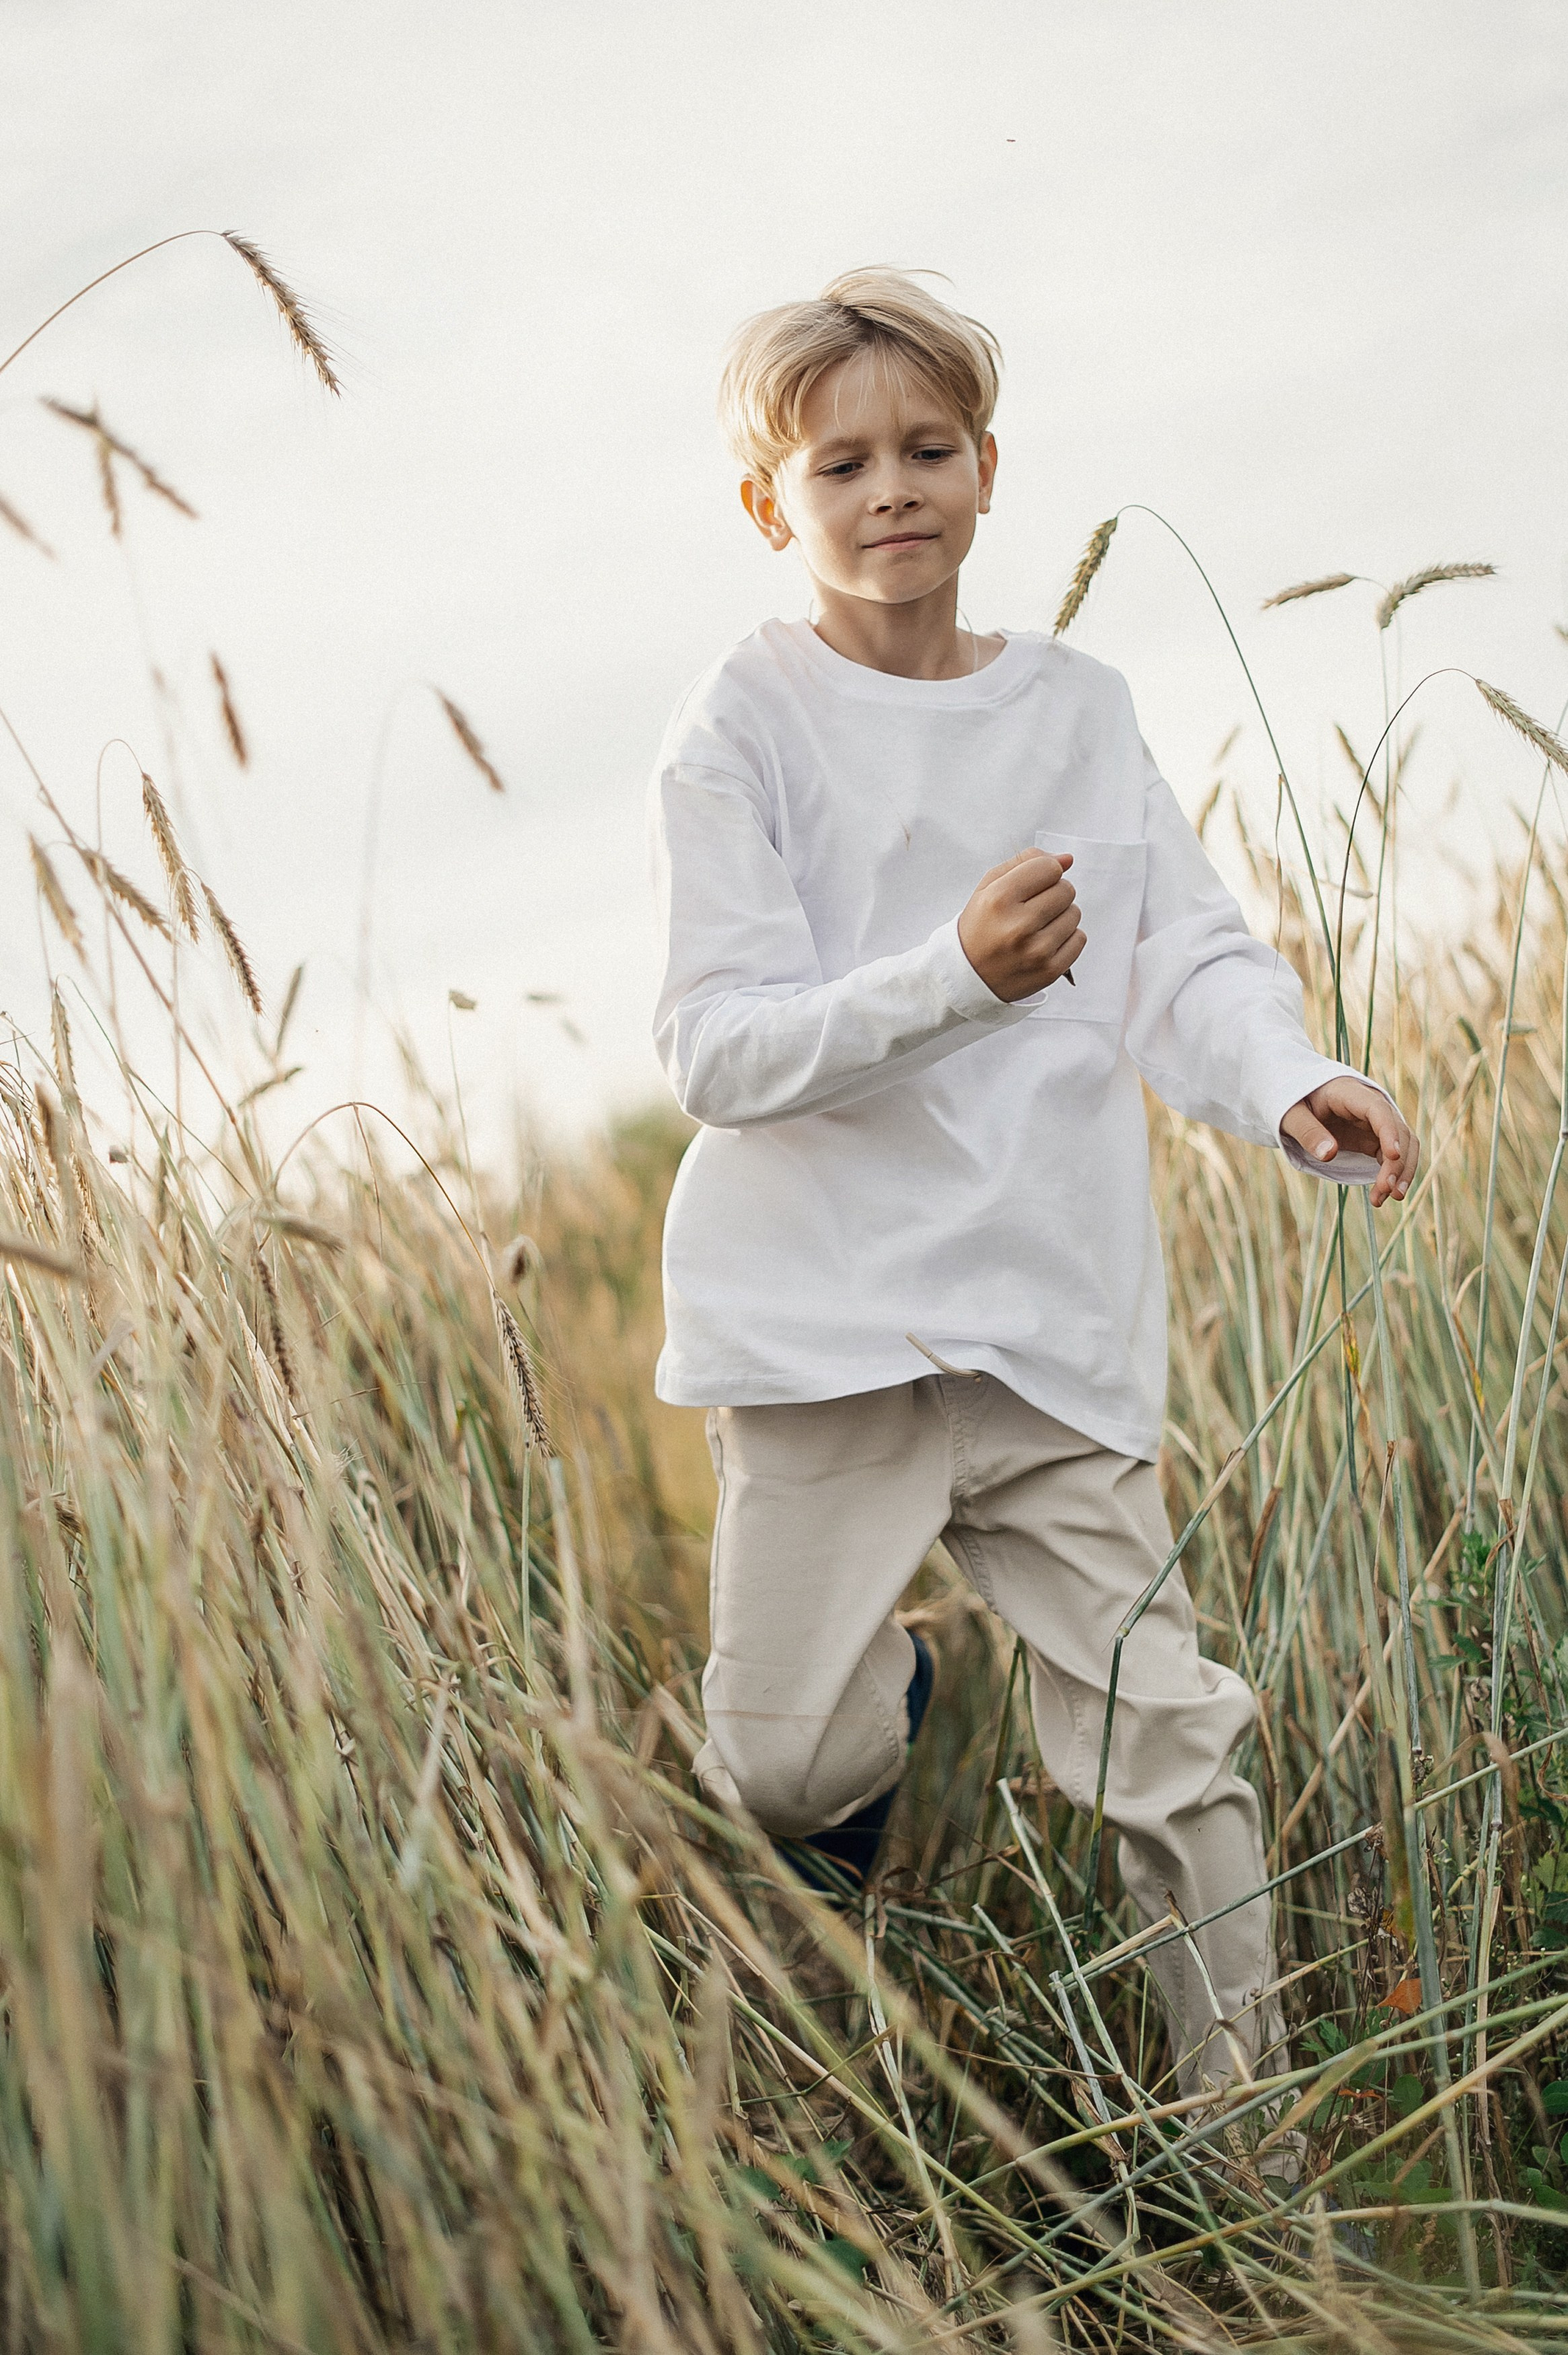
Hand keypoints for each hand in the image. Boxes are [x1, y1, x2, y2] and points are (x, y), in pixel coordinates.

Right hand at [958, 849, 1084, 1002]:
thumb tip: (1067, 859)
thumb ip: (1025, 863)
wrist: (967, 976)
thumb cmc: (980, 927)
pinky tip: (1045, 942)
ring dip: (1060, 916)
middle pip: (1066, 890)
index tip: (1033, 884)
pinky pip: (1079, 938)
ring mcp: (1036, 951)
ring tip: (1037, 927)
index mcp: (999, 900)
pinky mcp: (1050, 970)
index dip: (1045, 872)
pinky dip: (1066, 938)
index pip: (1049, 868)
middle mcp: (1018, 926)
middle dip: (1053, 894)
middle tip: (1033, 908)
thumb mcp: (989, 887)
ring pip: (1075, 913)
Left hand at [1281, 1078, 1419, 1208]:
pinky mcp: (1377, 1139)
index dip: (1389, 1132)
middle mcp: (1373, 1106)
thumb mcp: (1292, 1116)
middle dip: (1397, 1162)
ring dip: (1402, 1172)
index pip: (1379, 1110)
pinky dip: (1394, 1174)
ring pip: (1405, 1145)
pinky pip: (1395, 1157)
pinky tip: (1384, 1194)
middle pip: (1398, 1131)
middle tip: (1386, 1190)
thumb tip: (1329, 1154)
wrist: (1302, 1102)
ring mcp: (1378, 1123)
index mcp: (1351, 1094)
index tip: (1393, 1155)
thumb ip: (1308, 1132)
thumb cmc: (1296, 1103)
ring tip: (1389, 1198)